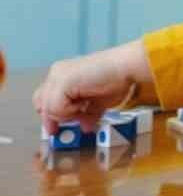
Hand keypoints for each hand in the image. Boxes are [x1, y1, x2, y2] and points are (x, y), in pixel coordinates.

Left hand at [33, 41, 148, 130]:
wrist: (126, 67)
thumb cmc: (118, 80)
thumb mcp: (97, 101)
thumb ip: (86, 113)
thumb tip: (85, 126)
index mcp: (64, 74)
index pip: (46, 99)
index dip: (52, 115)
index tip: (57, 128)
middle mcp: (57, 73)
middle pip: (41, 103)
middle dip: (54, 117)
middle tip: (64, 128)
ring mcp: (57, 76)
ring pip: (48, 108)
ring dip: (67, 116)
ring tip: (85, 112)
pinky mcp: (61, 82)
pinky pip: (56, 108)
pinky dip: (70, 112)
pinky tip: (85, 105)